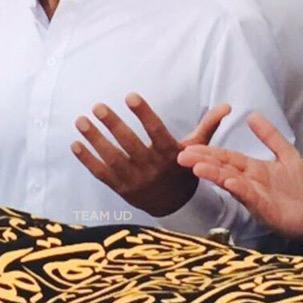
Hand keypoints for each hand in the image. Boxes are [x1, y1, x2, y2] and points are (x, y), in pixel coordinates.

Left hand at [71, 92, 229, 216]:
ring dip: (95, 140)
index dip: (143, 114)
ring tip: (81, 120)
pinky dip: (87, 160)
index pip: (156, 131)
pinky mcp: (121, 189)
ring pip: (112, 158)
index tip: (130, 96)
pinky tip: (75, 144)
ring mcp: (135, 180)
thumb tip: (227, 106)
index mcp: (171, 154)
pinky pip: (102, 174)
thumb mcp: (198, 149)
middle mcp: (152, 168)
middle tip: (98, 106)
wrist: (176, 206)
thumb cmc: (185, 169)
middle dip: (113, 125)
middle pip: (130, 145)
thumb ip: (208, 125)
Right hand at [177, 113, 302, 245]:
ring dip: (215, 175)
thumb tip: (252, 115)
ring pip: (231, 183)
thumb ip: (270, 137)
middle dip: (203, 162)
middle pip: (223, 169)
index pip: (227, 157)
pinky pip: (251, 198)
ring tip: (197, 167)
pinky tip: (229, 182)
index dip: (209, 152)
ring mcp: (255, 197)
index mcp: (252, 169)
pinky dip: (240, 190)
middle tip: (181, 156)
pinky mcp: (266, 210)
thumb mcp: (287, 155)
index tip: (189, 147)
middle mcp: (249, 182)